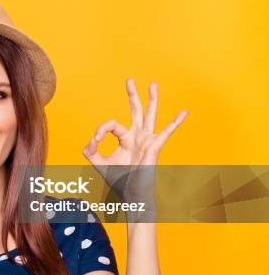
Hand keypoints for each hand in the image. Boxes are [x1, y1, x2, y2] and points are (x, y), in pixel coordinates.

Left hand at [82, 78, 186, 207]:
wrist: (132, 195)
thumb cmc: (119, 180)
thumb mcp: (99, 162)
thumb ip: (90, 150)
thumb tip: (91, 139)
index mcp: (125, 138)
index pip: (112, 125)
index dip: (101, 130)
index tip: (95, 140)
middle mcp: (137, 136)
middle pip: (135, 111)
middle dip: (132, 95)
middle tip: (129, 79)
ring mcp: (147, 140)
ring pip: (150, 115)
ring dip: (151, 99)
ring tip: (152, 83)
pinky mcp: (154, 147)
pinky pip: (166, 132)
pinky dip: (175, 122)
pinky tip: (184, 112)